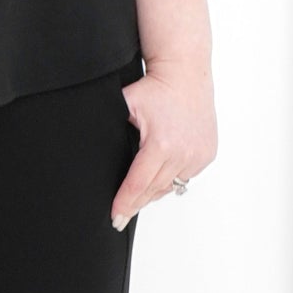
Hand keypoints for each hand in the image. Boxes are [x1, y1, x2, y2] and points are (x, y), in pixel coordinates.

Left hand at [111, 61, 216, 231]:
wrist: (185, 74)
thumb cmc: (155, 88)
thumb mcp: (125, 106)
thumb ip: (108, 128)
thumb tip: (85, 147)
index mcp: (161, 145)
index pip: (137, 184)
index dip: (124, 203)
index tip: (114, 217)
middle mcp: (183, 153)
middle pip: (153, 190)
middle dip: (135, 205)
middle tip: (120, 218)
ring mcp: (198, 156)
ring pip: (170, 186)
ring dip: (152, 194)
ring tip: (136, 202)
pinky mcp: (207, 154)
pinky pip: (185, 177)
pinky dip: (170, 180)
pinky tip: (157, 181)